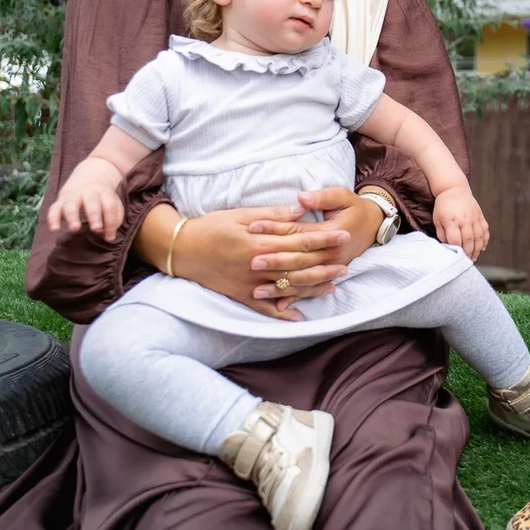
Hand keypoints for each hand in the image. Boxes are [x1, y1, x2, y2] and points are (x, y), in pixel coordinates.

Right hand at [47, 161, 124, 240]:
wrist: (86, 178)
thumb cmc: (101, 199)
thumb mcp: (112, 203)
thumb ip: (115, 218)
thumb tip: (109, 235)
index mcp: (103, 192)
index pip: (109, 206)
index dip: (111, 222)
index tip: (110, 237)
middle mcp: (87, 193)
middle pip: (91, 202)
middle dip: (94, 215)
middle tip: (96, 228)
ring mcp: (72, 197)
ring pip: (71, 205)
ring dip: (72, 217)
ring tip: (75, 229)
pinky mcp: (59, 203)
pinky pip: (53, 210)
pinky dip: (52, 219)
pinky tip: (54, 230)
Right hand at [165, 203, 349, 321]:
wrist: (182, 250)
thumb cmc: (211, 227)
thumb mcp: (241, 215)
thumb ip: (272, 215)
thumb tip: (301, 212)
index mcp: (261, 242)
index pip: (300, 240)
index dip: (324, 238)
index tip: (344, 236)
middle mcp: (259, 265)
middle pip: (299, 265)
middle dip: (325, 263)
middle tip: (347, 263)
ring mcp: (251, 283)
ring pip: (288, 288)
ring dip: (312, 287)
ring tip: (333, 285)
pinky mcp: (241, 295)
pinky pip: (265, 308)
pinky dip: (281, 314)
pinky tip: (299, 318)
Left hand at [433, 185, 488, 259]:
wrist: (454, 189)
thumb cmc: (443, 206)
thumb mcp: (437, 220)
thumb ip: (442, 234)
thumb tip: (448, 247)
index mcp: (451, 220)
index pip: (455, 240)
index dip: (457, 251)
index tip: (456, 258)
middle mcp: (464, 219)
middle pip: (468, 240)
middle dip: (468, 253)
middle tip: (467, 262)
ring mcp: (474, 217)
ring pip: (479, 237)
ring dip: (477, 249)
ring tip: (474, 257)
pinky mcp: (480, 216)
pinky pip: (485, 230)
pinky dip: (485, 240)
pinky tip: (482, 247)